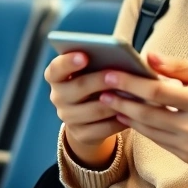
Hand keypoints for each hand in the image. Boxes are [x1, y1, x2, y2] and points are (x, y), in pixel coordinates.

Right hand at [45, 52, 127, 166]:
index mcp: (56, 76)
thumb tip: (119, 53)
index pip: (56, 68)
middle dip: (99, 80)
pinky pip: (104, 128)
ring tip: (132, 93)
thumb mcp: (90, 69)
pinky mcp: (81, 134)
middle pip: (78, 87)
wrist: (88, 116)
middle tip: (116, 75)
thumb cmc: (93, 82)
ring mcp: (68, 118)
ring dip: (115, 102)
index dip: (68, 62)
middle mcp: (57, 97)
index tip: (84, 56)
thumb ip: (98, 60)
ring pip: (95, 110)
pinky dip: (119, 120)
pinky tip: (132, 112)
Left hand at [99, 53, 187, 167]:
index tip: (111, 73)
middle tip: (101, 88)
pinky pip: (158, 140)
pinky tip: (131, 115)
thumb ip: (181, 68)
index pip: (157, 92)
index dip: (130, 82)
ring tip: (110, 100)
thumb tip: (150, 57)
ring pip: (148, 129)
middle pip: (147, 113)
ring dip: (126, 115)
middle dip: (121, 100)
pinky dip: (142, 127)